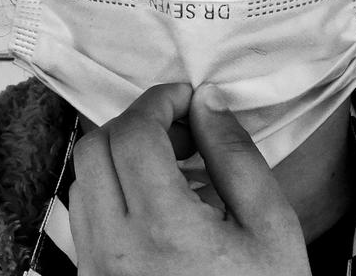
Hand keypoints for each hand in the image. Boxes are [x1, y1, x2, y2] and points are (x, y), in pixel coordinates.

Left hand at [69, 83, 310, 275]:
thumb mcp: (272, 229)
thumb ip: (237, 157)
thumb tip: (207, 102)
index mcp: (164, 228)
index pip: (133, 134)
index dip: (158, 101)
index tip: (186, 97)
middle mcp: (115, 246)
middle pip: (95, 148)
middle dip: (135, 124)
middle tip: (181, 130)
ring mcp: (96, 265)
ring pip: (82, 179)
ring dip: (119, 156)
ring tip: (173, 166)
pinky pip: (84, 215)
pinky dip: (111, 190)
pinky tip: (155, 201)